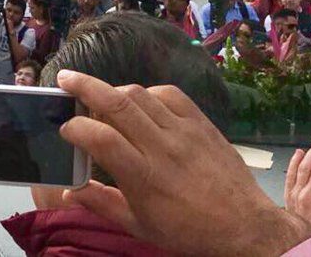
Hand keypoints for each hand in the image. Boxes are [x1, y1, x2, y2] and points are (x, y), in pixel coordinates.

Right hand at [56, 70, 310, 256]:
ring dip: (113, 89)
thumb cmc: (188, 232)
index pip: (100, 138)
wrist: (245, 229)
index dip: (75, 127)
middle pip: (117, 103)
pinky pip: (170, 94)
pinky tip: (140, 101)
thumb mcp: (139, 226)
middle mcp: (161, 148)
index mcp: (143, 177)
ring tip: (100, 94)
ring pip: (140, 94)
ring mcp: (183, 132)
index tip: (65, 129)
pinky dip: (148, 92)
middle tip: (65, 79)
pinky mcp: (202, 124)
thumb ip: (101, 203)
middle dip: (84, 86)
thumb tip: (67, 189)